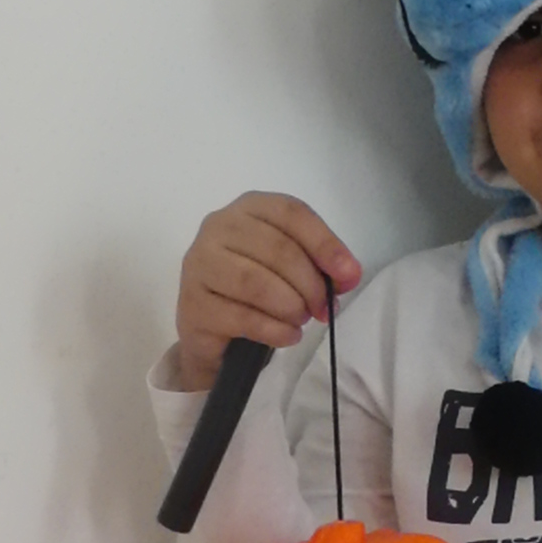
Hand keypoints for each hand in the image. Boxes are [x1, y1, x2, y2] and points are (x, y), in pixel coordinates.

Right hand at [174, 193, 361, 392]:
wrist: (215, 328)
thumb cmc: (259, 287)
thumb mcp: (294, 267)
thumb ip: (322, 265)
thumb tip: (349, 275)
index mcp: (250, 207)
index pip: (292, 213)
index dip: (325, 243)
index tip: (349, 275)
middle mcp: (219, 226)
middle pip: (278, 249)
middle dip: (311, 284)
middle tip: (324, 309)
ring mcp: (199, 263)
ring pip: (256, 283)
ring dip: (291, 306)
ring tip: (302, 320)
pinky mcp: (192, 303)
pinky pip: (242, 316)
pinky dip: (274, 330)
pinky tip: (288, 335)